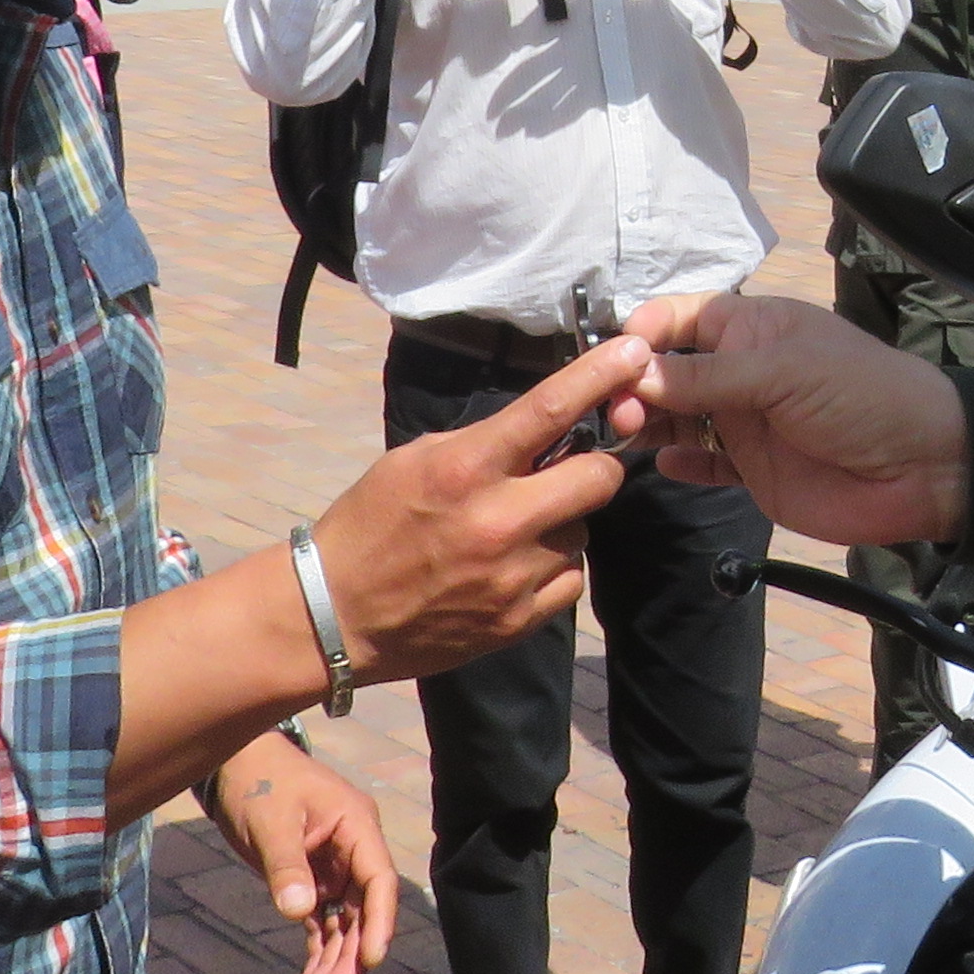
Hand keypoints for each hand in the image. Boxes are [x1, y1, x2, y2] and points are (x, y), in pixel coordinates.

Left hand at [205, 741, 399, 973]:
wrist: (235, 766)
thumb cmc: (259, 783)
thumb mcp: (270, 822)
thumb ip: (286, 865)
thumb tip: (299, 912)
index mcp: (357, 827)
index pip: (379, 881)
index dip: (379, 922)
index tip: (370, 960)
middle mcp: (354, 851)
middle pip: (364, 911)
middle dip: (352, 955)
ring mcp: (335, 869)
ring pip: (344, 923)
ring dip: (334, 961)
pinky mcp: (312, 881)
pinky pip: (321, 923)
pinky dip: (317, 952)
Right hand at [299, 339, 637, 682]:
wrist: (336, 614)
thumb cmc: (371, 525)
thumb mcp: (416, 460)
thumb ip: (485, 444)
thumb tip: (547, 430)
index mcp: (465, 469)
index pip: (550, 410)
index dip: (600, 376)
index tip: (636, 352)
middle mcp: (498, 522)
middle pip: (599, 478)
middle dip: (593, 467)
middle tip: (566, 470)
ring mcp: (514, 577)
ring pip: (582, 531)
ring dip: (562, 522)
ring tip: (514, 530)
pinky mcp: (520, 621)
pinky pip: (570, 578)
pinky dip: (553, 566)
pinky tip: (515, 566)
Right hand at [624, 292, 965, 548]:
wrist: (924, 467)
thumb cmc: (861, 396)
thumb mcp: (784, 372)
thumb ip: (708, 375)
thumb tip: (633, 368)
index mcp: (754, 328)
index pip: (683, 318)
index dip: (647, 331)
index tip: (615, 355)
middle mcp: (742, 372)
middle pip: (670, 371)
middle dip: (635, 383)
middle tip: (614, 408)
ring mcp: (745, 422)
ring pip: (678, 418)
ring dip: (648, 423)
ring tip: (624, 433)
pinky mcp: (753, 471)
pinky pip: (704, 464)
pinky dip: (680, 464)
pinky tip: (660, 466)